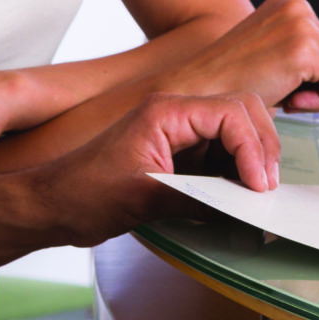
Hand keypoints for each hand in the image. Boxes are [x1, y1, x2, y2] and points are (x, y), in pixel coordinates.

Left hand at [37, 91, 281, 247]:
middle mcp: (176, 113)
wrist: (53, 205)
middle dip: (261, 146)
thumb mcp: (145, 198)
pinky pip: (219, 152)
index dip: (253, 148)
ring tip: (254, 193)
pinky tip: (236, 194)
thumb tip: (242, 209)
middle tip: (265, 187)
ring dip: (252, 157)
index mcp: (166, 110)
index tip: (257, 186)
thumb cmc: (84, 194)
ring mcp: (178, 131)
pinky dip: (235, 170)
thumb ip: (199, 200)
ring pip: (235, 129)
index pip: (230, 113)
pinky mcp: (178, 152)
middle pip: (242, 111)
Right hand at [154, 0, 318, 113]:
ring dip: (318, 94)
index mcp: (290, 2)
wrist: (200, 92)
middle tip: (281, 89)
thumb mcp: (272, 49)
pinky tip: (285, 99)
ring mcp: (301, 25)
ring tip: (282, 92)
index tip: (281, 78)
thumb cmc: (233, 80)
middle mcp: (297, 5)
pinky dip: (317, 103)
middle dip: (318, 84)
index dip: (312, 74)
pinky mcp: (303, 51)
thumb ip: (304, 47)